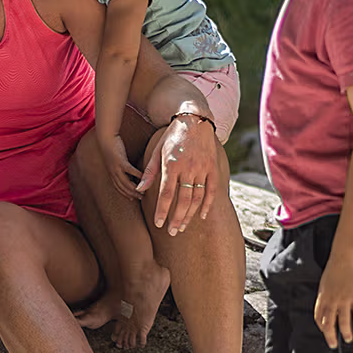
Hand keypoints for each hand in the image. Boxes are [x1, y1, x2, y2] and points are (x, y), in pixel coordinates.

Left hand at [99, 134, 141, 199]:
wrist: (106, 137)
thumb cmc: (112, 146)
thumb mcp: (116, 158)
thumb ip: (121, 164)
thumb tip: (127, 168)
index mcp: (111, 173)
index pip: (118, 187)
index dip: (125, 194)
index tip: (132, 198)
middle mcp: (113, 173)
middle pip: (123, 188)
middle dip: (132, 194)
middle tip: (141, 198)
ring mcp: (116, 168)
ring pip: (126, 183)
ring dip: (135, 189)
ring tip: (143, 192)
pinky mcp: (121, 162)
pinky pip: (131, 171)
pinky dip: (138, 176)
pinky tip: (145, 178)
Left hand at [138, 112, 214, 233]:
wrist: (195, 120)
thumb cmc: (172, 136)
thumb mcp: (157, 150)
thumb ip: (149, 172)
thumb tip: (139, 189)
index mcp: (172, 164)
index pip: (166, 193)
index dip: (162, 210)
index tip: (158, 224)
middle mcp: (188, 168)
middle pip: (183, 200)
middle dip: (177, 219)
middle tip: (171, 232)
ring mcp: (202, 168)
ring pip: (197, 198)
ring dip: (189, 215)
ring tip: (182, 227)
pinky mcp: (213, 168)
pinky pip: (211, 190)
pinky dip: (207, 205)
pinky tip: (200, 216)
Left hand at [314, 254, 352, 347]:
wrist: (346, 256)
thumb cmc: (335, 268)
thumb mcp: (325, 283)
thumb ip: (326, 297)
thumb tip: (328, 308)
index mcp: (322, 297)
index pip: (319, 318)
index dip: (322, 327)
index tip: (325, 332)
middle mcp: (332, 301)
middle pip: (329, 324)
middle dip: (331, 336)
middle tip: (334, 344)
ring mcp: (345, 299)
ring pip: (344, 322)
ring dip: (346, 333)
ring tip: (349, 339)